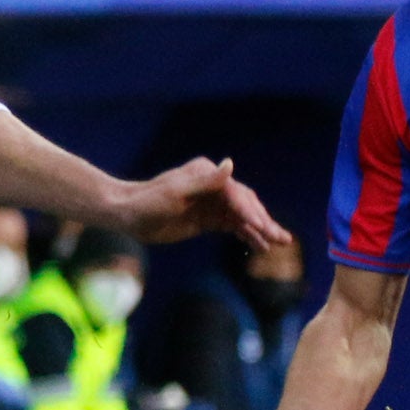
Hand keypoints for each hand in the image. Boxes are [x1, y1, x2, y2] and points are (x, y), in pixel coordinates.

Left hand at [117, 157, 287, 250]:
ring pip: (242, 217)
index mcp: (207, 174)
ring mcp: (211, 203)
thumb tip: (230, 164)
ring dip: (260, 230)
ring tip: (280, 243)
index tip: (263, 229)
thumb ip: (205, 182)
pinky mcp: (207, 219)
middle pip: (245, 205)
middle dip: (264, 222)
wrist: (127, 215)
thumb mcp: (176, 192)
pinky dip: (246, 235)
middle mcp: (213, 186)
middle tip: (282, 239)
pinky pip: (232, 227)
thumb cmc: (147, 202)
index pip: (236, 194)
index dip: (250, 212)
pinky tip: (260, 245)